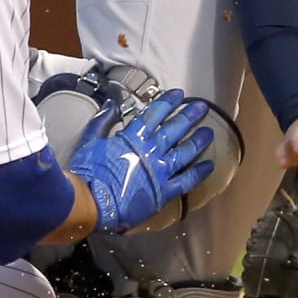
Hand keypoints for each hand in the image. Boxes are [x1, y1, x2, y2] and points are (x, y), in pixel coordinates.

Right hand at [68, 88, 215, 232]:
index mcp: (133, 138)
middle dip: (189, 115)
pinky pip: (187, 180)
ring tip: (208, 132)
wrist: (91, 204)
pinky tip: (209, 165)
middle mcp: (151, 151)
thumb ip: (101, 121)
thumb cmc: (87, 174)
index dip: (168, 102)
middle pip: (175, 128)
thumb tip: (110, 104)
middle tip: (202, 107)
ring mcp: (160, 172)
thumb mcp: (89, 142)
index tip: (178, 94)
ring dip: (198, 141)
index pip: (155, 114)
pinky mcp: (164, 192)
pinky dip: (199, 172)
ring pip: (185, 152)